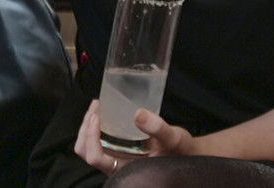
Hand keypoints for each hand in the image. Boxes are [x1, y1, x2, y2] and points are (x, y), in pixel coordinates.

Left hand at [74, 100, 194, 174]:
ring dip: (88, 125)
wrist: (187, 154)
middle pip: (86, 151)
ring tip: (98, 105)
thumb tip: (138, 114)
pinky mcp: (118, 149)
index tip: (97, 115)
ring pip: (88, 146)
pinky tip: (105, 111)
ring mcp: (115, 157)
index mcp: (124, 168)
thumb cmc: (180, 151)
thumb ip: (158, 128)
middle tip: (96, 106)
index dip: (91, 137)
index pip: (95, 157)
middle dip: (85, 128)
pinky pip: (98, 140)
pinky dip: (95, 125)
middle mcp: (115, 165)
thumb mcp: (172, 138)